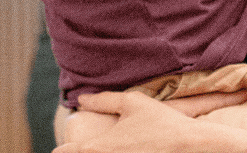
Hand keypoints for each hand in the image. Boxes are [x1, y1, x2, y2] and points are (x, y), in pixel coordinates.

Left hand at [53, 89, 246, 152]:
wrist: (188, 144)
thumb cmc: (159, 121)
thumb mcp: (132, 102)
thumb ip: (104, 100)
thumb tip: (82, 99)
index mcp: (98, 147)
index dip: (60, 149)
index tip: (58, 146)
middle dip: (79, 150)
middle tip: (78, 144)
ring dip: (98, 152)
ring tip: (109, 144)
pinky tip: (125, 148)